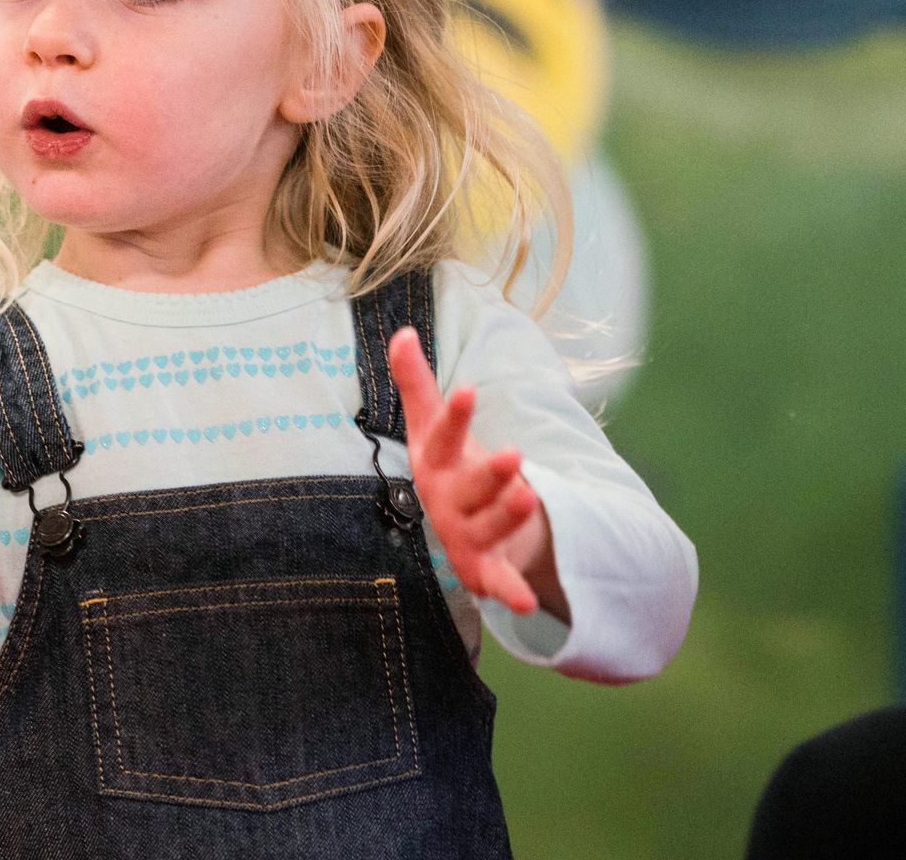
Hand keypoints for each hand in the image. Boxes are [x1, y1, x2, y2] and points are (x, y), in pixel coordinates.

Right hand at [387, 327, 563, 617]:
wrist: (461, 529)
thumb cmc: (448, 469)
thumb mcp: (432, 428)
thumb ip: (417, 384)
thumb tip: (403, 332)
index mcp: (434, 465)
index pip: (442, 437)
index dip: (455, 417)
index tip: (470, 391)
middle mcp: (446, 501)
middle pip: (468, 487)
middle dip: (489, 474)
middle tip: (514, 455)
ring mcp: (465, 535)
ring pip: (486, 527)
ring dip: (506, 516)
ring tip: (530, 494)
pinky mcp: (485, 568)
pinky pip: (497, 581)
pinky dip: (509, 592)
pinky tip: (526, 602)